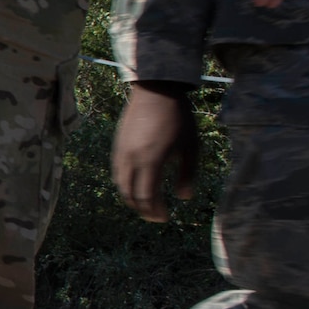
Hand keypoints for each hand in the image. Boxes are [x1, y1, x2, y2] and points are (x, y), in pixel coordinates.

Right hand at [112, 83, 198, 222]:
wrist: (156, 91)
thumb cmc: (178, 118)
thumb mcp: (190, 147)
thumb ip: (187, 175)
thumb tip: (184, 198)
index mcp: (150, 161)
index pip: (146, 197)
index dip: (155, 211)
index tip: (165, 218)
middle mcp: (131, 159)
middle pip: (130, 195)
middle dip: (142, 209)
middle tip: (155, 216)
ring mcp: (121, 152)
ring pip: (120, 184)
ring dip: (132, 198)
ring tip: (146, 203)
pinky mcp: (117, 145)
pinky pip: (117, 172)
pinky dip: (125, 184)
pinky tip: (137, 183)